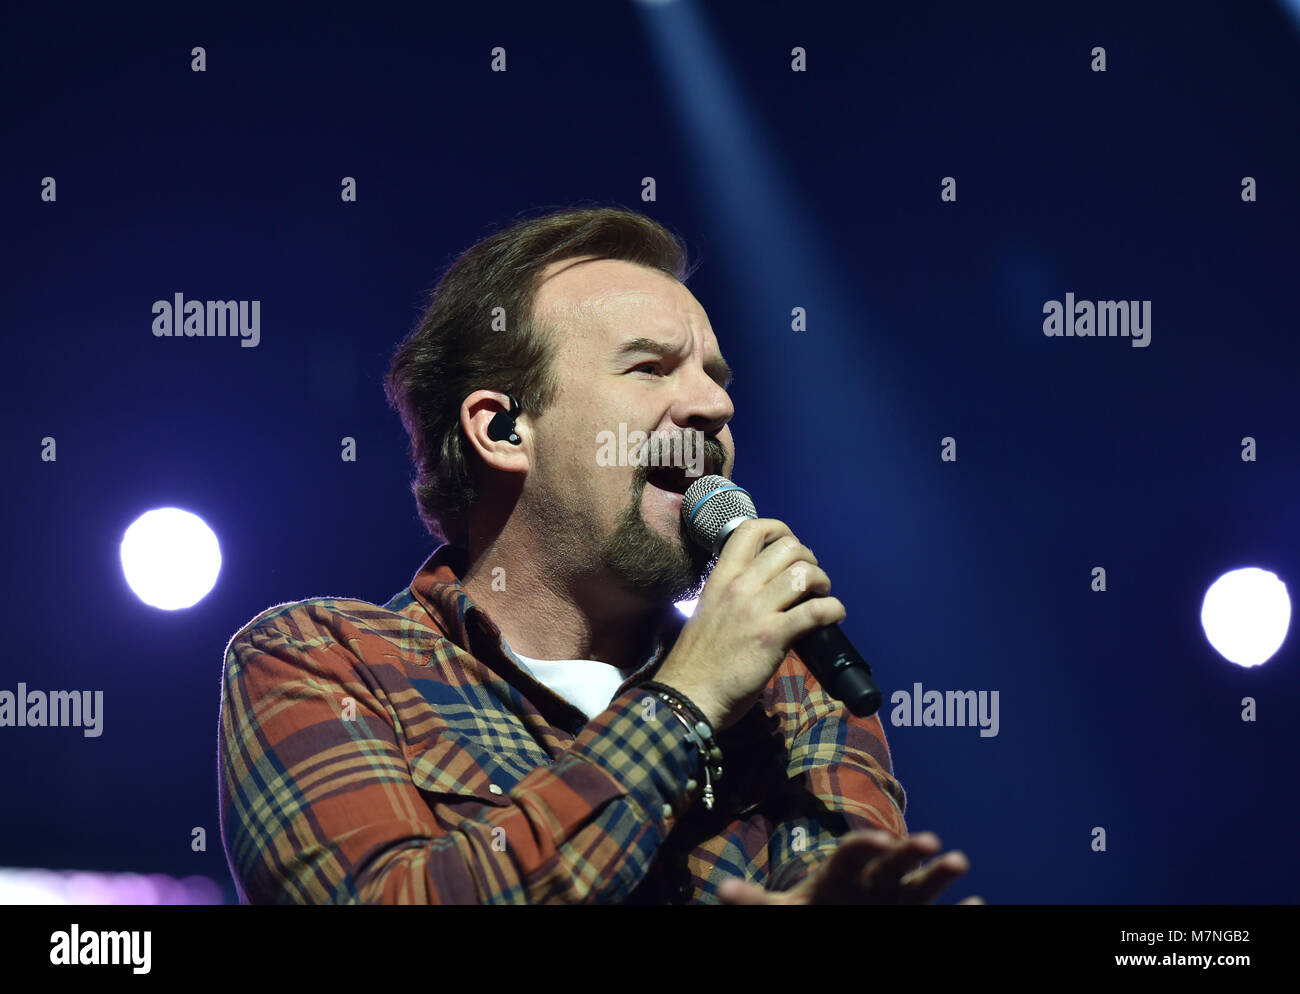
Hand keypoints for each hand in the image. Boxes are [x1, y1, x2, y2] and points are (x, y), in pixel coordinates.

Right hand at [655, 518, 844, 732]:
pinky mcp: (773, 636)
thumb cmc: (697, 660)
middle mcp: (739, 586)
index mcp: (721, 577)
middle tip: (809, 579)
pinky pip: (816, 611)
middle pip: (788, 547)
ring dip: (822, 582)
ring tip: (821, 596)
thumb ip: (732, 595)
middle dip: (808, 558)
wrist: (688, 694)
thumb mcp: (709, 611)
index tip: (788, 549)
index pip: (750, 529)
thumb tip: (765, 592)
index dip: (779, 529)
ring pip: (805, 574)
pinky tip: (833, 616)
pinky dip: (833, 609)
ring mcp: (757, 610)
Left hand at [717, 830, 983, 904]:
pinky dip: (961, 913)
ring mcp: (894, 902)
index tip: (881, 839)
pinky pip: (937, 916)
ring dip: (938, 873)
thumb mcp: (777, 912)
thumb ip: (754, 901)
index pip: (852, 853)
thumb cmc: (803, 918)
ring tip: (959, 860)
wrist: (825, 927)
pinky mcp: (909, 920)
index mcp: (839, 875)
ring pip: (919, 885)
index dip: (866, 845)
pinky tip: (980, 904)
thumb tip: (722, 890)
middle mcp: (871, 883)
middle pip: (891, 863)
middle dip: (909, 851)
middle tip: (929, 841)